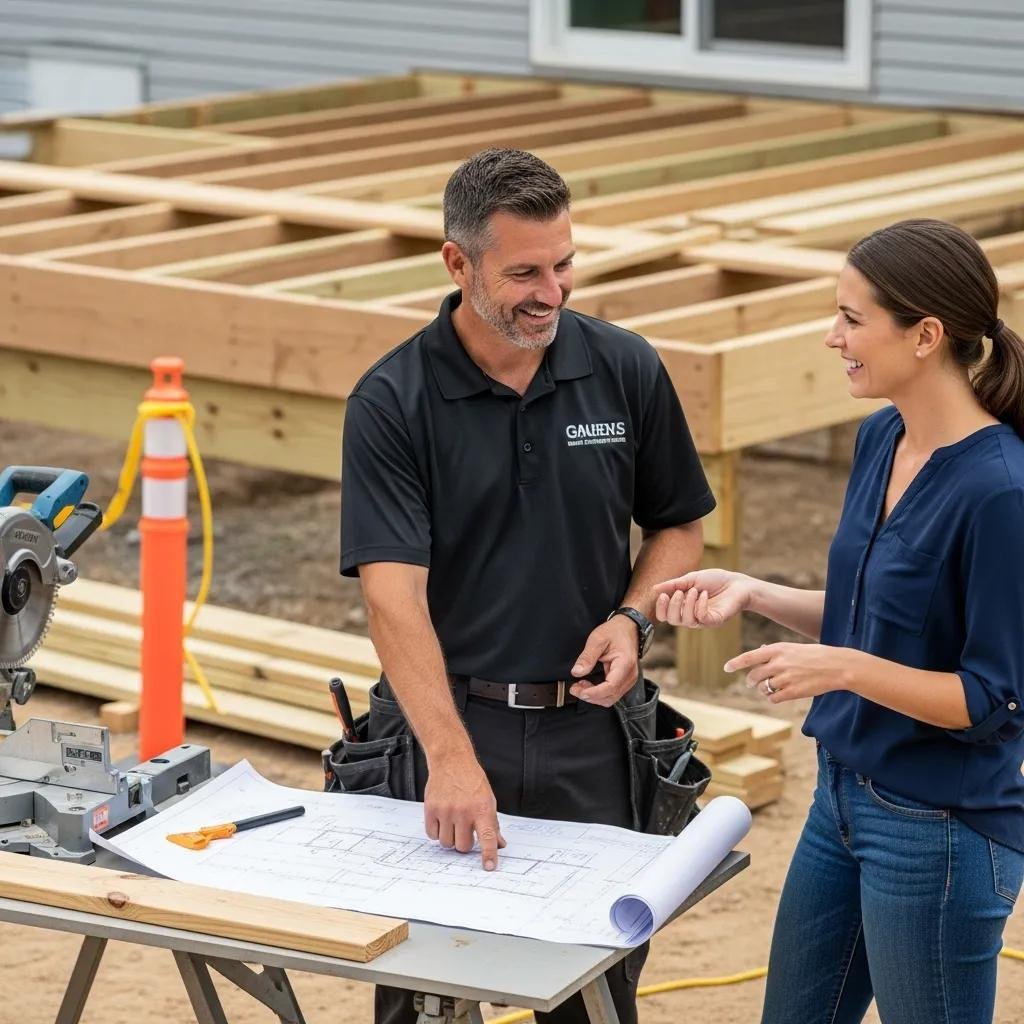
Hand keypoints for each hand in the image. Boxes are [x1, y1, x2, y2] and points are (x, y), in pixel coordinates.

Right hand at [424, 751, 505, 870]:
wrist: (451, 761)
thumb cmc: (472, 780)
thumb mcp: (488, 799)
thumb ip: (493, 824)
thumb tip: (499, 845)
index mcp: (482, 809)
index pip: (488, 837)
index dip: (488, 854)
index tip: (489, 867)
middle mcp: (464, 811)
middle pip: (463, 846)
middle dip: (465, 843)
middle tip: (465, 830)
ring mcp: (446, 810)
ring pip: (446, 843)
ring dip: (450, 838)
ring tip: (453, 822)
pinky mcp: (430, 809)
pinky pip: (432, 835)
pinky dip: (437, 831)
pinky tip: (442, 819)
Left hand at [569, 615, 639, 706]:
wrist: (628, 627)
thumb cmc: (615, 632)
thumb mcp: (597, 639)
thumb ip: (587, 657)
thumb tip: (577, 672)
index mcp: (625, 665)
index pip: (610, 687)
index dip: (593, 693)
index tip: (578, 691)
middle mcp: (630, 675)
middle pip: (610, 697)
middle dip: (590, 696)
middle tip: (574, 688)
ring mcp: (629, 680)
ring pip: (611, 698)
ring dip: (594, 696)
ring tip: (580, 686)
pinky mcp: (625, 681)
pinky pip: (612, 694)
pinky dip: (599, 693)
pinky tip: (589, 686)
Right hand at [653, 569, 755, 628]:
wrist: (738, 583)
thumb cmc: (716, 580)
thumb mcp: (691, 579)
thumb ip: (674, 585)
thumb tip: (654, 588)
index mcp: (683, 607)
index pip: (665, 616)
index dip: (660, 608)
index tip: (662, 595)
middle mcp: (691, 616)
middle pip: (672, 620)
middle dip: (673, 605)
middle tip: (680, 591)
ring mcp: (703, 620)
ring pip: (685, 621)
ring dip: (687, 604)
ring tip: (695, 590)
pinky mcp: (715, 621)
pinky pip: (701, 618)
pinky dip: (700, 605)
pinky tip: (705, 595)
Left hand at [723, 642, 859, 702]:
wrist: (837, 666)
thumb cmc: (815, 655)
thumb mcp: (794, 647)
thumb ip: (776, 651)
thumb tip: (760, 650)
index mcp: (778, 649)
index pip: (749, 657)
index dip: (735, 663)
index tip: (726, 667)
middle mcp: (778, 663)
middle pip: (754, 676)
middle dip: (750, 681)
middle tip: (751, 683)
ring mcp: (785, 678)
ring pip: (762, 688)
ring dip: (762, 690)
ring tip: (769, 688)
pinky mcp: (793, 692)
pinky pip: (773, 698)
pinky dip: (772, 697)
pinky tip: (778, 694)